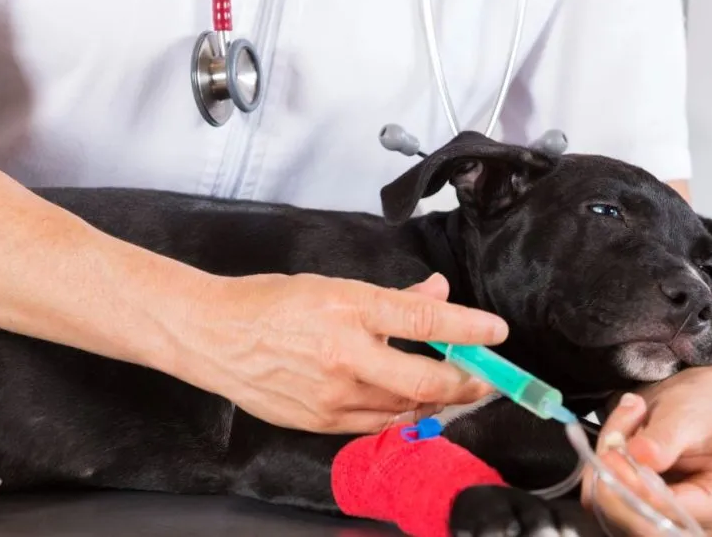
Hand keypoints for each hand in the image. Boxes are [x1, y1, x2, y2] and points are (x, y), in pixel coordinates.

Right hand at [162, 272, 503, 433]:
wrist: (212, 336)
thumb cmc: (269, 305)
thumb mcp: (334, 286)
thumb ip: (393, 296)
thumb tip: (438, 292)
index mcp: (348, 309)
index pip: (424, 319)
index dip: (468, 328)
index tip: (498, 332)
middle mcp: (344, 355)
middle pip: (425, 378)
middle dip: (467, 381)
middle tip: (487, 377)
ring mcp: (331, 395)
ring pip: (405, 407)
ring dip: (435, 398)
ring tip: (451, 386)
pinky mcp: (319, 422)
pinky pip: (377, 425)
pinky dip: (402, 413)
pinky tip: (412, 402)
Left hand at [582, 369, 711, 535]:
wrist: (685, 406)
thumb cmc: (700, 411)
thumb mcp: (689, 415)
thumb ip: (665, 438)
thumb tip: (642, 455)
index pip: (679, 514)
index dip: (642, 491)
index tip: (616, 460)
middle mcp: (696, 524)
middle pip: (642, 524)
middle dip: (617, 481)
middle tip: (608, 445)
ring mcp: (662, 523)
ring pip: (613, 513)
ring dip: (604, 469)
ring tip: (622, 427)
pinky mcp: (632, 516)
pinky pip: (599, 503)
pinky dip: (596, 470)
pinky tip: (614, 442)